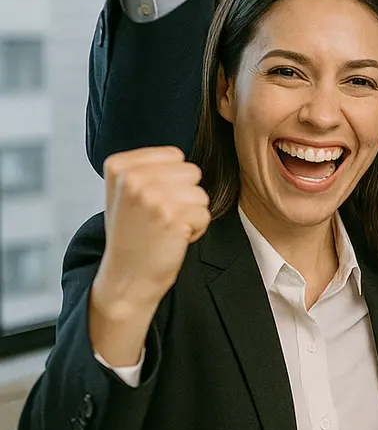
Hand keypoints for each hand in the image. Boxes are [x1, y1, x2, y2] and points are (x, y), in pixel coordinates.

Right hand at [90, 147, 210, 364]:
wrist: (126, 277)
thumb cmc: (134, 234)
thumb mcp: (127, 191)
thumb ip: (149, 167)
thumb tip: (182, 151)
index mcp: (119, 164)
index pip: (176, 155)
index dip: (172, 181)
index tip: (150, 202)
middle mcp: (133, 177)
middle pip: (192, 172)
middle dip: (185, 197)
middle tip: (160, 218)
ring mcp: (151, 195)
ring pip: (201, 193)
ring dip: (192, 214)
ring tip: (166, 229)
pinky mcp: (171, 216)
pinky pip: (205, 214)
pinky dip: (196, 230)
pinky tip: (172, 240)